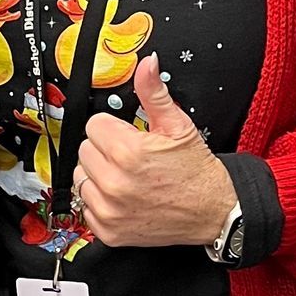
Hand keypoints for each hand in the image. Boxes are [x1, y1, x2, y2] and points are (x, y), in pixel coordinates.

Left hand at [74, 57, 237, 248]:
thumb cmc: (196, 171)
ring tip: (126, 177)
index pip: (94, 125)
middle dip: (105, 150)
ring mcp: (110, 209)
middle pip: (85, 150)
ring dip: (99, 175)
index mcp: (128, 152)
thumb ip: (154, 93)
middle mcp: (115, 183)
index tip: (127, 136)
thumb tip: (146, 64)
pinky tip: (123, 197)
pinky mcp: (108, 230)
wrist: (213, 211)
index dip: (113, 128)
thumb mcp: (177, 126)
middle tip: (130, 157)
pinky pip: (86, 207)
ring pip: (82, 177)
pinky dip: (101, 202)